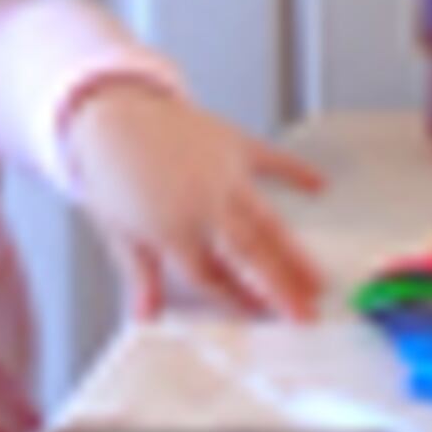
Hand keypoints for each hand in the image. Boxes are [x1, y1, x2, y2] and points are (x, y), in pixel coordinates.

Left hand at [61, 79, 325, 321]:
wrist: (112, 113)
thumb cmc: (111, 172)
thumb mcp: (120, 231)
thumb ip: (140, 275)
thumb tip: (145, 315)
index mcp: (173, 230)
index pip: (213, 277)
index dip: (239, 301)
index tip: (265, 319)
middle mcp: (204, 205)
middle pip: (249, 255)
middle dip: (281, 288)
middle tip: (307, 314)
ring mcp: (223, 174)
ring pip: (267, 221)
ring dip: (294, 252)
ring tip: (318, 279)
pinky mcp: (233, 145)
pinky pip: (272, 160)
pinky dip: (296, 172)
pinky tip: (319, 186)